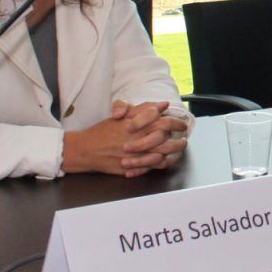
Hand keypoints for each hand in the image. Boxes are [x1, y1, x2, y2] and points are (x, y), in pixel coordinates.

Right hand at [64, 101, 187, 177]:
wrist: (86, 150)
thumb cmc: (103, 131)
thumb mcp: (123, 115)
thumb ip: (144, 109)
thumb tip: (163, 104)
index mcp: (139, 124)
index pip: (165, 121)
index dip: (177, 122)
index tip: (182, 124)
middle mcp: (140, 138)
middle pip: (168, 138)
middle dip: (180, 138)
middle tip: (185, 137)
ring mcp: (137, 154)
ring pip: (163, 153)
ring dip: (175, 151)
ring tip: (180, 148)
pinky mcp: (133, 167)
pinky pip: (155, 166)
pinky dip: (165, 163)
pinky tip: (169, 159)